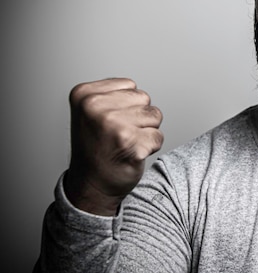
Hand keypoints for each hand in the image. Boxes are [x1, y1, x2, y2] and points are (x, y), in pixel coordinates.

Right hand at [63, 78, 163, 215]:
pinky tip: (131, 155)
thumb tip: (137, 89)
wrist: (91, 186)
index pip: (130, 85)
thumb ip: (112, 94)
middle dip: (138, 117)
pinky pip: (158, 137)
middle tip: (118, 135)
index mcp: (84, 94)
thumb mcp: (91, 111)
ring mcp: (112, 126)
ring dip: (146, 131)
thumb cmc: (96, 149)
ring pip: (155, 115)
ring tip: (125, 143)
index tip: (108, 124)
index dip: (126, 106)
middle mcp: (95, 107)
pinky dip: (150, 147)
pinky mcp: (130, 144)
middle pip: (144, 98)